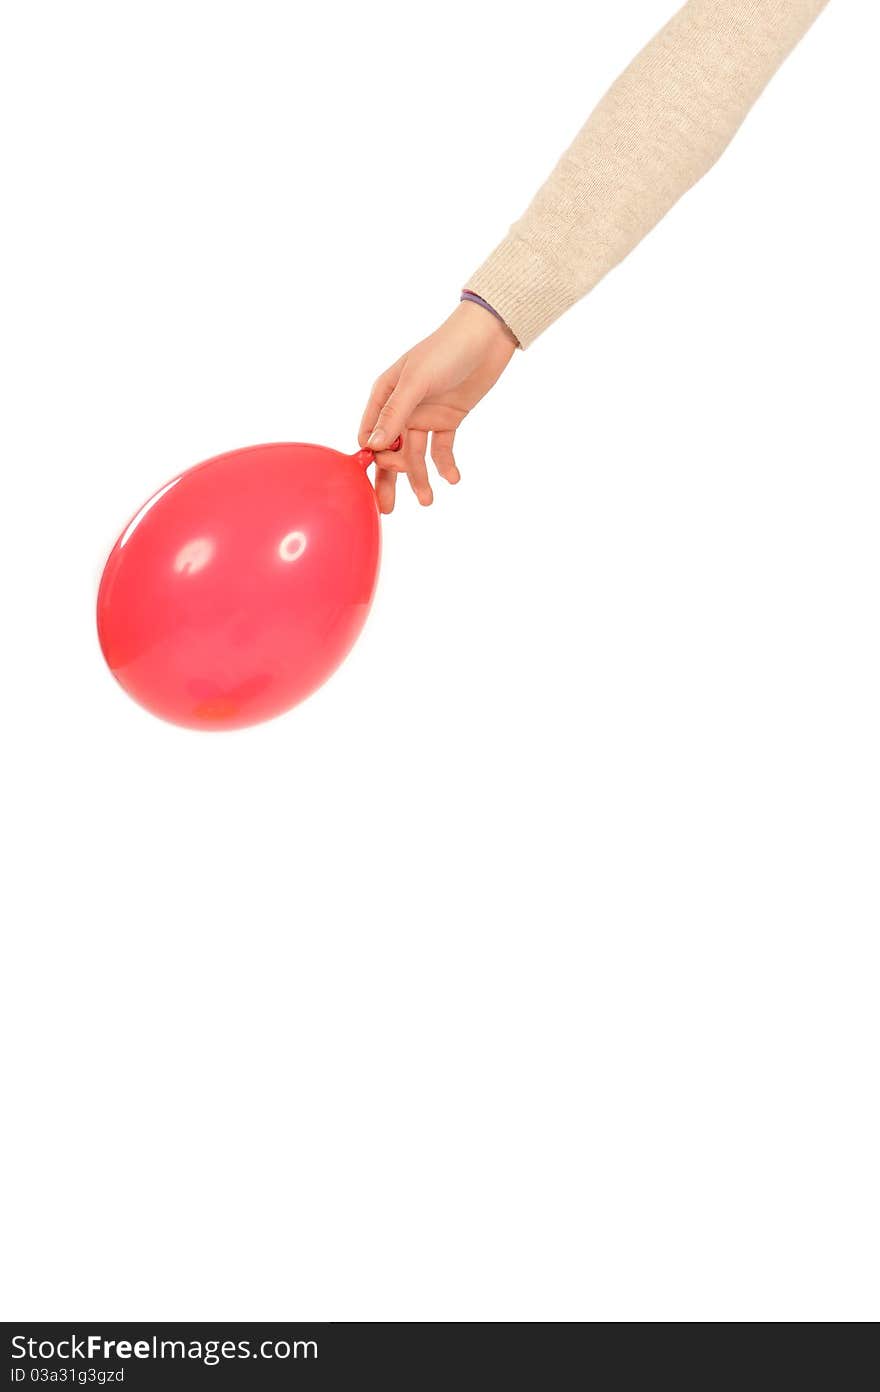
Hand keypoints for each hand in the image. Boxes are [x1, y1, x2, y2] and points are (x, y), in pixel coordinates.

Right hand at [359, 300, 516, 512]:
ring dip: (420, 477)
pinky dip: (445, 464)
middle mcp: (402, 408)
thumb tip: (374, 445)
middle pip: (390, 451)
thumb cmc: (446, 350)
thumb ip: (395, 413)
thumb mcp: (417, 381)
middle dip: (390, 478)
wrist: (486, 337)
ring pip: (416, 455)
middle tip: (390, 508)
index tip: (386, 467)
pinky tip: (452, 479)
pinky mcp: (448, 420)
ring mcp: (425, 415)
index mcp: (385, 395)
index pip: (371, 434)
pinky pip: (442, 449)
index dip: (375, 455)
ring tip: (428, 501)